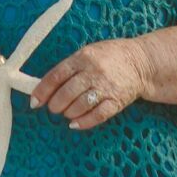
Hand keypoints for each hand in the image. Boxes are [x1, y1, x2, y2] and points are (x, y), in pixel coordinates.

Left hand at [30, 38, 147, 130]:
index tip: (35, 102)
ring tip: (66, 113)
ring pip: (79, 105)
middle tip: (53, 108)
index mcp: (83, 57)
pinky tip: (75, 124)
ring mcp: (106, 87)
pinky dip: (83, 122)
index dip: (42, 91)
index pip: (56, 76)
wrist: (141, 62)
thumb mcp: (88, 52)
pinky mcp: (117, 101)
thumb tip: (46, 86)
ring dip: (68, 113)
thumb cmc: (110, 56)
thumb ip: (69, 67)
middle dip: (55, 105)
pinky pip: (97, 115)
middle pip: (66, 93)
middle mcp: (93, 72)